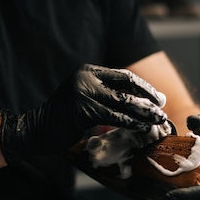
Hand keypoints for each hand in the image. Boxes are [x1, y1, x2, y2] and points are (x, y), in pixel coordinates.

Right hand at [0, 63, 166, 164]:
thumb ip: (106, 94)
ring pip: (123, 102)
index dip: (144, 87)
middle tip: (162, 110)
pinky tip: (141, 127)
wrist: (37, 128)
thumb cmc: (64, 116)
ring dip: (144, 112)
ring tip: (158, 119)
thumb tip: (139, 99)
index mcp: (88, 71)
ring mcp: (84, 93)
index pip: (123, 76)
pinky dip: (131, 123)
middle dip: (148, 98)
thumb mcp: (84, 96)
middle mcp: (86, 78)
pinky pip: (115, 117)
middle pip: (126, 86)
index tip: (158, 98)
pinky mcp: (83, 111)